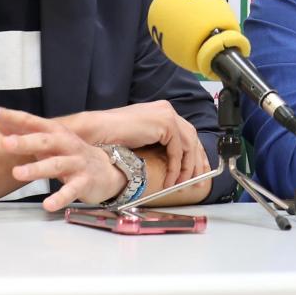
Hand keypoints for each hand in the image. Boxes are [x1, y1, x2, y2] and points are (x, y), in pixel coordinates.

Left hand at [0, 106, 126, 209]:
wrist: (107, 170)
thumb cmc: (70, 154)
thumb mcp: (48, 142)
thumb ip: (24, 132)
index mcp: (55, 132)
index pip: (31, 121)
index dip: (11, 116)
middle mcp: (66, 144)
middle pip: (44, 141)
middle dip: (25, 141)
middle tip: (5, 143)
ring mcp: (76, 163)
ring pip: (56, 164)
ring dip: (37, 168)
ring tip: (17, 173)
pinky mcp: (84, 182)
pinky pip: (71, 191)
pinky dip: (59, 198)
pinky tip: (47, 205)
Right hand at [67, 100, 206, 190]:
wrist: (97, 131)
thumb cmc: (112, 136)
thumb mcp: (142, 138)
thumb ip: (158, 142)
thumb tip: (173, 161)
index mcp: (162, 111)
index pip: (186, 133)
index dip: (194, 153)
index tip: (198, 169)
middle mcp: (167, 110)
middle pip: (192, 138)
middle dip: (197, 161)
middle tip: (198, 180)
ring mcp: (167, 115)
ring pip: (188, 145)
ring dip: (187, 168)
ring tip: (180, 184)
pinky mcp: (165, 124)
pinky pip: (177, 151)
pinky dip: (176, 167)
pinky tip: (170, 179)